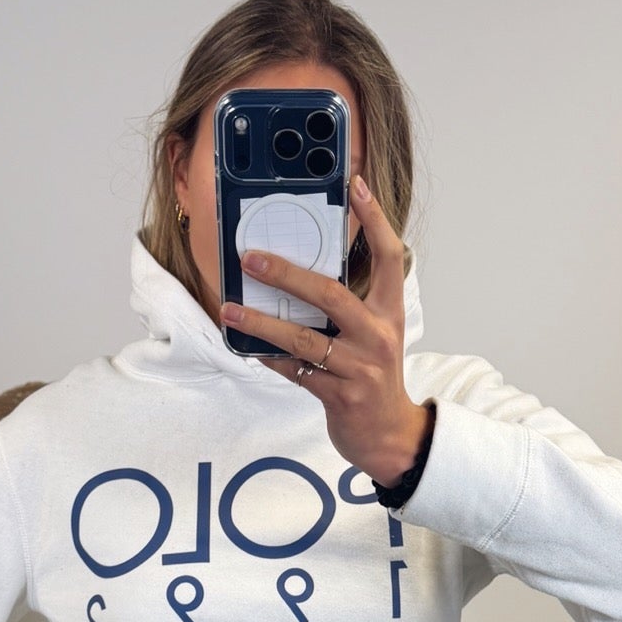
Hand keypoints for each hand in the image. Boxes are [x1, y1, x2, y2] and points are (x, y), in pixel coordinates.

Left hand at [219, 174, 430, 487]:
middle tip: (251, 258)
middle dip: (287, 273)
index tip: (356, 185)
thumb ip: (348, 305)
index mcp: (390, 312)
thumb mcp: (374, 334)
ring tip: (231, 310)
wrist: (390, 436)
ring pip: (304, 337)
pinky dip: (269, 357)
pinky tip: (246, 347)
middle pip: (331, 293)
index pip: (389, 255)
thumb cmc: (374, 377)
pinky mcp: (339, 395)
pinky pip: (296, 370)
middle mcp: (378, 335)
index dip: (374, 219)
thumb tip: (299, 273)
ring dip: (261, 323)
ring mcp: (359, 367)